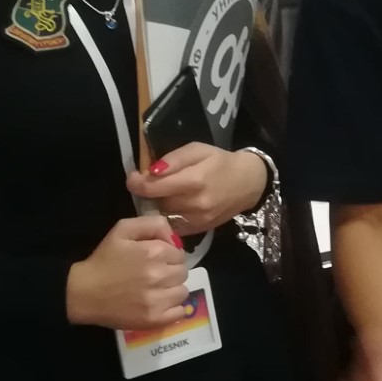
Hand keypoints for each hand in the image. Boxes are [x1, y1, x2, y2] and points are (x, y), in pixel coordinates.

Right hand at [65, 216, 187, 330]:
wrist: (83, 292)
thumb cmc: (103, 260)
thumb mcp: (122, 230)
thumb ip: (152, 224)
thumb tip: (174, 238)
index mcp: (154, 252)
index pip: (179, 253)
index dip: (168, 256)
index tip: (155, 260)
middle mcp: (159, 276)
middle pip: (183, 272)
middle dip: (171, 272)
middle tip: (154, 275)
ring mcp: (158, 300)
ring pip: (183, 292)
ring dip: (172, 290)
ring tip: (155, 290)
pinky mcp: (155, 319)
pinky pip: (180, 313)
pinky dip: (173, 309)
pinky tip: (158, 304)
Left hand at [126, 143, 267, 235]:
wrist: (248, 184)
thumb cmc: (220, 162)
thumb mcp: (198, 150)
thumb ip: (174, 159)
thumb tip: (151, 171)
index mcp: (194, 180)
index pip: (154, 187)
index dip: (137, 183)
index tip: (133, 178)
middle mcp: (195, 204)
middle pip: (157, 202)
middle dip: (149, 194)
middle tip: (150, 184)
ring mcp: (198, 220)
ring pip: (163, 216)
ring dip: (158, 206)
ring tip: (163, 195)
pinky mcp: (200, 231)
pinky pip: (173, 227)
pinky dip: (168, 218)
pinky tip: (173, 207)